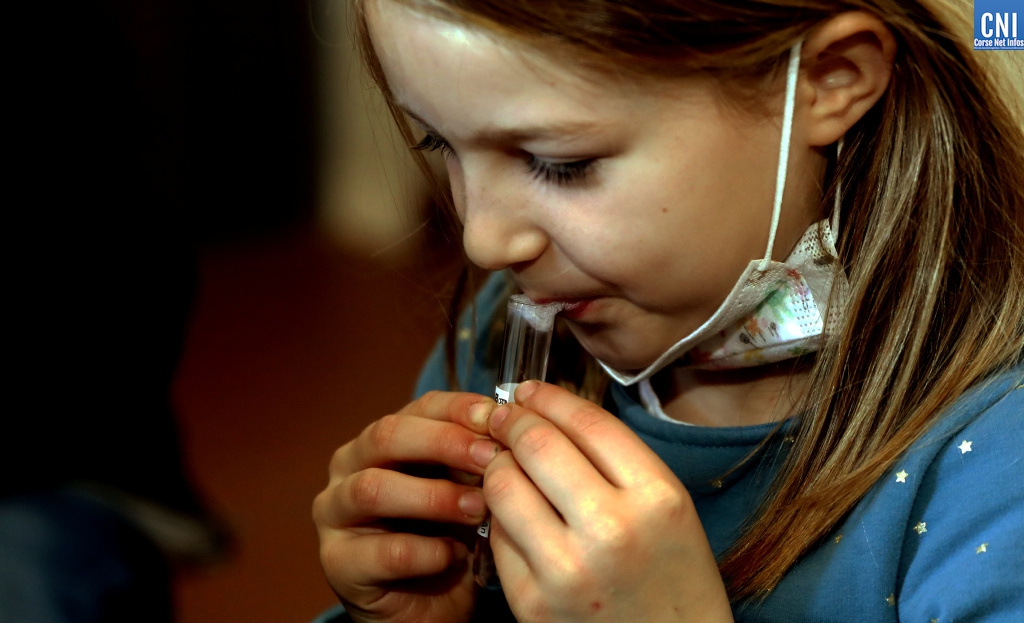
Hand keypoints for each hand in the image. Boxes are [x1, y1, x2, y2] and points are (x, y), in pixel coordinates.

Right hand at [313, 391, 500, 622]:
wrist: (430, 606)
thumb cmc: (449, 536)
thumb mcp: (466, 488)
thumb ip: (476, 460)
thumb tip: (510, 431)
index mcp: (383, 439)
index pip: (419, 407)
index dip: (459, 409)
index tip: (499, 418)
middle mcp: (349, 466)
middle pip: (386, 436)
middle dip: (444, 443)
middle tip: (491, 458)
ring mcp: (335, 513)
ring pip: (374, 488)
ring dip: (434, 497)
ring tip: (478, 508)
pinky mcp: (337, 562)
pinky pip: (383, 551)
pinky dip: (426, 551)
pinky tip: (455, 555)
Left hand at [482, 381, 732, 622]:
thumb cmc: (673, 579)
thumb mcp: (669, 510)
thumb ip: (618, 462)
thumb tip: (551, 414)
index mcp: (657, 498)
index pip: (588, 423)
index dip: (550, 398)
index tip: (530, 390)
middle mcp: (611, 530)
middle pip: (538, 445)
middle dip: (513, 421)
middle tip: (504, 415)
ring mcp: (566, 569)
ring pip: (504, 484)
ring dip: (497, 464)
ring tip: (503, 462)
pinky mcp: (531, 602)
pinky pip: (498, 535)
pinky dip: (500, 516)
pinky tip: (514, 514)